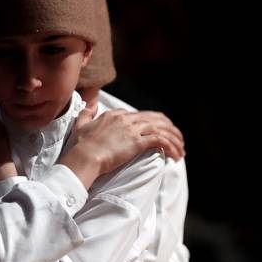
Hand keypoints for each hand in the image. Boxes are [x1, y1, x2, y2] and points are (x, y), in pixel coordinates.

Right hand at [60, 100, 184, 187]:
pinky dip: (170, 147)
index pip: (139, 115)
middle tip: (177, 141)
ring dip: (174, 139)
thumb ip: (86, 113)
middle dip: (169, 129)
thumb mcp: (80, 124)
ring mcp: (131, 130)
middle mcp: (125, 119)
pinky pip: (160, 141)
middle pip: (155, 119)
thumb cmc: (80, 145)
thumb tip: (90, 104)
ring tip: (181, 151)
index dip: (152, 123)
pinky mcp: (136, 142)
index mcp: (114, 115)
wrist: (84, 157)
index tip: (158, 133)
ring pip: (161, 129)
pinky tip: (175, 155)